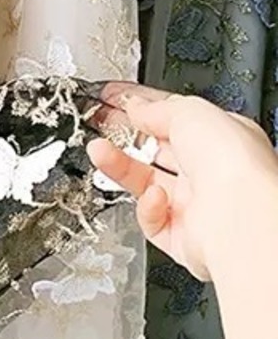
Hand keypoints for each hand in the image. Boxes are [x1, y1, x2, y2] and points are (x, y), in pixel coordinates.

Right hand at [87, 90, 277, 281]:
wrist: (240, 218)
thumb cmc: (232, 162)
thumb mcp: (189, 111)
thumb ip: (157, 108)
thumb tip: (136, 106)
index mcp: (222, 138)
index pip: (174, 119)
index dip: (142, 107)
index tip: (114, 100)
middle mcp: (211, 173)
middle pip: (157, 151)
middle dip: (125, 135)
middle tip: (98, 122)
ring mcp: (197, 206)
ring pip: (146, 183)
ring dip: (120, 166)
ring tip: (98, 151)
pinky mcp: (183, 238)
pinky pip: (151, 220)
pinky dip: (147, 208)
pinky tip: (154, 197)